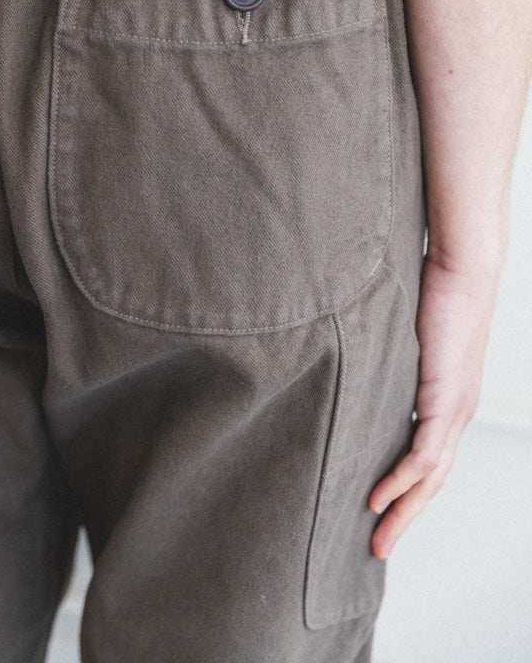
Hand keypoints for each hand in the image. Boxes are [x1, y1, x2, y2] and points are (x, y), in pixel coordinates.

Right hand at [368, 246, 500, 557]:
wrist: (463, 269)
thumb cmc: (433, 289)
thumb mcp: (403, 335)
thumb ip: (385, 358)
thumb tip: (350, 362)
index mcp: (447, 400)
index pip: (428, 459)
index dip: (405, 490)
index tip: (377, 510)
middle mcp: (456, 413)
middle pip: (432, 481)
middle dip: (405, 517)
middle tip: (378, 546)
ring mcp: (455, 410)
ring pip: (430, 477)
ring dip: (402, 511)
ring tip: (377, 537)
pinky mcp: (448, 401)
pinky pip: (423, 454)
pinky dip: (401, 481)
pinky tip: (379, 498)